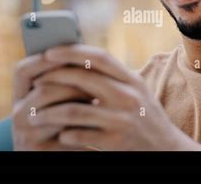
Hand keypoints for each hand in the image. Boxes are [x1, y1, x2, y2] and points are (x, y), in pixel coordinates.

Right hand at [12, 53, 92, 150]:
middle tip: (98, 79)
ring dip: (82, 104)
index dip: (42, 59)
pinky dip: (86, 128)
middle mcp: (19, 115)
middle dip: (74, 83)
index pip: (22, 71)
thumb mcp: (57, 101)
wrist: (54, 157)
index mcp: (20, 97)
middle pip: (44, 90)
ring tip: (100, 99)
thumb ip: (64, 80)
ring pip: (58, 112)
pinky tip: (99, 123)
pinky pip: (68, 136)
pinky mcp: (42, 152)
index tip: (65, 52)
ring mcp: (28, 135)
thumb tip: (86, 55)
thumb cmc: (62, 122)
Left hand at [29, 44, 200, 150]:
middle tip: (35, 83)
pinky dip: (64, 134)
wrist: (167, 149)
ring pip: (73, 110)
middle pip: (82, 79)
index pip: (98, 57)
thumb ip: (113, 76)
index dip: (71, 52)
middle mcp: (128, 96)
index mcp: (131, 80)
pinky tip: (59, 134)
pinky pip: (79, 135)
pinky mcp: (115, 141)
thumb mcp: (136, 91)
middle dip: (53, 78)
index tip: (49, 52)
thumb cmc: (145, 116)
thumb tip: (78, 59)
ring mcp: (122, 119)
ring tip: (34, 114)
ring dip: (48, 112)